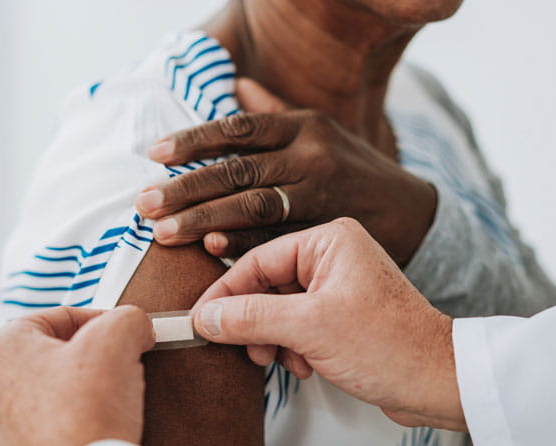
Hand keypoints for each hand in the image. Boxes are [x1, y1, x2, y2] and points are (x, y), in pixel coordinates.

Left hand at [0, 306, 154, 445]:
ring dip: (83, 394)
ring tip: (114, 404)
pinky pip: (50, 433)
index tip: (128, 336)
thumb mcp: (118, 338)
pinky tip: (98, 434)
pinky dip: (74, 429)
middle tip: (123, 369)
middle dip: (91, 359)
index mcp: (3, 347)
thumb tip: (136, 327)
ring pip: (51, 395)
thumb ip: (128, 318)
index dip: (102, 321)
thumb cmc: (87, 413)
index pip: (60, 317)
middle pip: (53, 356)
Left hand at [137, 79, 436, 265]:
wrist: (411, 212)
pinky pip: (278, 240)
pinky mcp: (326, 234)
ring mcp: (320, 197)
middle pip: (238, 171)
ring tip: (163, 232)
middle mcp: (311, 158)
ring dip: (204, 220)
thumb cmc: (353, 169)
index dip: (194, 141)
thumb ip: (274, 112)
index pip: (239, 129)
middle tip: (144, 204)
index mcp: (305, 127)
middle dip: (186, 188)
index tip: (155, 154)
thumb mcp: (321, 130)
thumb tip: (234, 84)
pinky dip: (244, 246)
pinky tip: (211, 250)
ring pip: (253, 207)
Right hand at [191, 218, 464, 431]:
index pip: (257, 261)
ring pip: (278, 310)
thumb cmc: (392, 346)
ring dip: (273, 340)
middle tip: (248, 348)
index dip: (225, 294)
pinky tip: (305, 366)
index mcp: (329, 242)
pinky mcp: (342, 315)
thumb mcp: (310, 329)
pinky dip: (292, 347)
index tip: (201, 319)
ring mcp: (338, 287)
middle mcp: (334, 257)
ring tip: (284, 361)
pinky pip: (297, 326)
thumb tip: (206, 317)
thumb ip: (251, 318)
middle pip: (265, 286)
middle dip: (254, 323)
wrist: (439, 383)